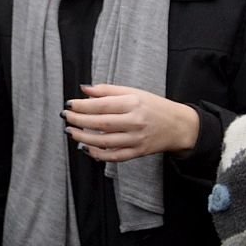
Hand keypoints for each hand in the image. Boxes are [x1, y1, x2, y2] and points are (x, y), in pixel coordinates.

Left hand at [63, 84, 199, 161]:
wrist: (179, 125)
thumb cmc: (154, 106)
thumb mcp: (134, 92)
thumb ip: (108, 90)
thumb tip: (84, 88)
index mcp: (133, 103)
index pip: (102, 105)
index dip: (82, 105)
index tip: (68, 104)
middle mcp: (135, 122)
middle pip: (101, 123)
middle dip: (79, 121)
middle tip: (66, 118)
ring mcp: (137, 139)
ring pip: (105, 142)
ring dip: (84, 138)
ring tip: (70, 132)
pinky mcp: (138, 152)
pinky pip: (114, 156)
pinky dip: (98, 154)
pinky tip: (86, 148)